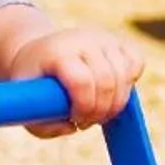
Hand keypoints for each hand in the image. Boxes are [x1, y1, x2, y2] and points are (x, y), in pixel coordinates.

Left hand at [6, 27, 141, 136]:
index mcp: (56, 53)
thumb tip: (73, 126)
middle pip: (107, 81)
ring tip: (98, 111)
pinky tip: (112, 90)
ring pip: (125, 75)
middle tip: (87, 121)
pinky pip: (137, 62)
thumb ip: (46, 125)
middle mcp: (82, 40)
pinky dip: (130, 82)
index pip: (81, 81)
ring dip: (116, 102)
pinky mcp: (117, 41)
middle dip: (101, 111)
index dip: (84, 107)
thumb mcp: (27, 107)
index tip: (76, 120)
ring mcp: (102, 38)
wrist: (38, 53)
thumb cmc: (33, 84)